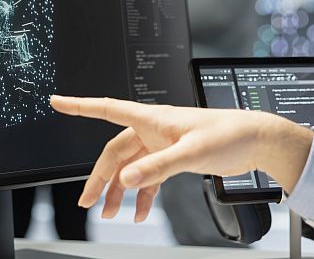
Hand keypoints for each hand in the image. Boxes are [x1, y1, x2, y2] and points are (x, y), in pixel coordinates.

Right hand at [50, 96, 312, 222]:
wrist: (256, 140)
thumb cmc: (229, 134)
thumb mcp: (192, 152)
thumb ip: (157, 166)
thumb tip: (126, 180)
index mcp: (152, 119)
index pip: (107, 108)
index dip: (80, 106)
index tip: (58, 101)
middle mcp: (154, 129)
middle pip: (115, 152)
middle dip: (98, 176)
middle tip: (86, 201)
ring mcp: (163, 143)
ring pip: (131, 167)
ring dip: (119, 189)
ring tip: (111, 213)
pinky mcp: (175, 156)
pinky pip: (149, 175)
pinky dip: (143, 193)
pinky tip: (141, 212)